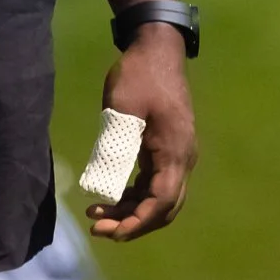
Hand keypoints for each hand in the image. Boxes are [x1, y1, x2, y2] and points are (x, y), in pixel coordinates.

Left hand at [87, 27, 196, 240]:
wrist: (158, 47)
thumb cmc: (139, 75)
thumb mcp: (122, 110)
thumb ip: (117, 148)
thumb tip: (107, 188)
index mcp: (175, 152)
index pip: (162, 202)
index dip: (137, 222)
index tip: (109, 232)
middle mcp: (183, 158)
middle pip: (165, 208)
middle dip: (133, 223)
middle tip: (98, 228)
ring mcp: (178, 153)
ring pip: (160, 197)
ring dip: (132, 210)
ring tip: (96, 214)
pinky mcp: (168, 147)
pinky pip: (156, 182)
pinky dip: (136, 195)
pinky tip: (111, 196)